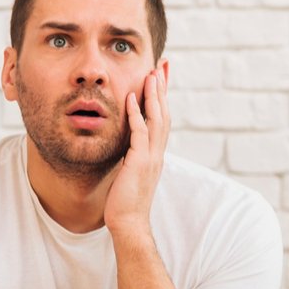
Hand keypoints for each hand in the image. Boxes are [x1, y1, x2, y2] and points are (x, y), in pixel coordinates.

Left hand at [103, 69, 166, 236]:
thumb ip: (132, 158)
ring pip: (156, 119)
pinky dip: (137, 114)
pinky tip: (132, 98)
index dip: (162, 97)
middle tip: (163, 65)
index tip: (160, 77)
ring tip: (151, 73)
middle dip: (163, 88)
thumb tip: (128, 148)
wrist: (128, 223)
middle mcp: (157, 152)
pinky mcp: (139, 162)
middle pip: (164, 113)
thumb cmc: (125, 202)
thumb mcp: (130, 173)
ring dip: (153, 95)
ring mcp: (150, 157)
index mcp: (155, 153)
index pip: (161, 119)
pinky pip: (139, 133)